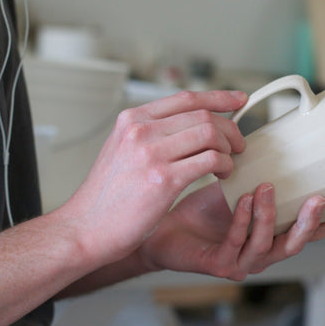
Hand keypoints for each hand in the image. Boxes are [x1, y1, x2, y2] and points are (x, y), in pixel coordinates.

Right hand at [58, 90, 247, 267]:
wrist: (86, 228)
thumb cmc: (107, 197)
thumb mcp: (122, 150)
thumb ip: (151, 134)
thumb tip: (189, 125)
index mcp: (132, 120)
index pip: (186, 98)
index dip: (218, 97)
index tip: (238, 99)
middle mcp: (141, 130)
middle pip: (203, 115)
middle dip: (230, 129)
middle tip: (237, 145)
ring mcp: (152, 153)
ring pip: (211, 135)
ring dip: (229, 148)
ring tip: (229, 163)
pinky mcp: (164, 179)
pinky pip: (212, 160)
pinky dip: (226, 165)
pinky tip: (222, 175)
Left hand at [137, 181, 324, 280]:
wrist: (164, 225)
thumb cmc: (202, 208)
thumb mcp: (237, 186)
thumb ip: (260, 174)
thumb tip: (281, 141)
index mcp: (272, 233)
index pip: (312, 229)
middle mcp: (263, 251)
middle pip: (298, 243)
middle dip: (312, 223)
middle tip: (320, 199)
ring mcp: (244, 261)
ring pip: (268, 245)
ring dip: (270, 215)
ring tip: (267, 188)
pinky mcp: (221, 266)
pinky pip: (237, 244)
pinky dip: (243, 221)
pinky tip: (242, 201)